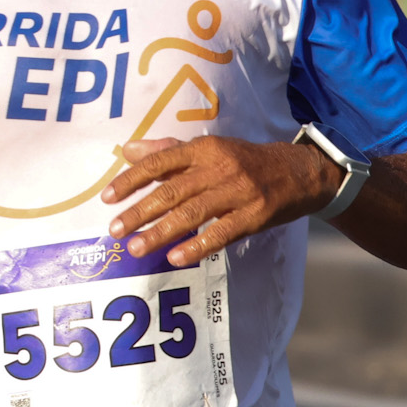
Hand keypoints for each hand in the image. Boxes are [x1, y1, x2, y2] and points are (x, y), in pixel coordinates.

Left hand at [100, 135, 343, 267]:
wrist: (299, 171)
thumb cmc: (246, 161)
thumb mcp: (211, 148)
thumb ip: (169, 151)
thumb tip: (128, 150)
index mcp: (205, 148)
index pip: (160, 162)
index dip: (131, 180)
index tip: (107, 198)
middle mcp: (219, 167)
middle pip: (172, 190)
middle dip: (140, 212)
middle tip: (115, 230)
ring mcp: (238, 192)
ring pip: (192, 213)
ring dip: (161, 232)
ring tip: (136, 248)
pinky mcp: (254, 215)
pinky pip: (221, 232)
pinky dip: (197, 245)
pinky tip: (176, 258)